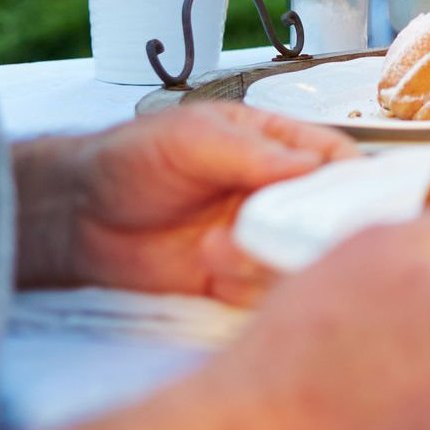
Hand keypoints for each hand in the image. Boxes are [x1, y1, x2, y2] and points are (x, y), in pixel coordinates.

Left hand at [13, 103, 354, 304]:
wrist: (77, 215)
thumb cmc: (131, 159)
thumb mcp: (192, 138)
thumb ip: (251, 152)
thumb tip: (311, 164)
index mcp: (274, 147)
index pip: (335, 159)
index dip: (351, 179)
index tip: (351, 197)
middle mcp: (274, 193)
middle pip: (328, 216)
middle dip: (308, 227)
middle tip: (274, 229)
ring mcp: (257, 237)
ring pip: (300, 257)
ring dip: (267, 257)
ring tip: (218, 247)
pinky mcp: (235, 278)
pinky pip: (266, 292)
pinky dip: (247, 286)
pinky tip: (211, 269)